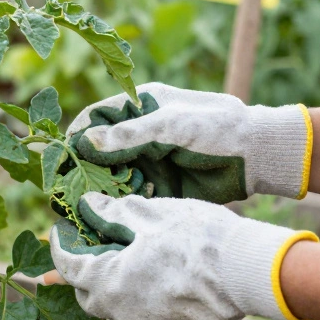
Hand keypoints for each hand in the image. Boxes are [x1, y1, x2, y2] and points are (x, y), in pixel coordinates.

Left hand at [49, 192, 316, 319]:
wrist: (247, 274)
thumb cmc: (197, 238)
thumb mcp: (149, 214)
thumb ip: (112, 212)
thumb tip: (87, 205)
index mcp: (107, 282)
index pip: (67, 265)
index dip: (60, 244)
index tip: (61, 229)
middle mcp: (119, 313)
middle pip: (85, 292)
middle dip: (80, 269)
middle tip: (87, 245)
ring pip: (112, 308)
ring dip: (108, 286)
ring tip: (117, 261)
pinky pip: (138, 318)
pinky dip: (134, 299)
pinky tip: (148, 280)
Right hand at [66, 83, 312, 202]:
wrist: (258, 155)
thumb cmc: (217, 128)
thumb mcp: (173, 126)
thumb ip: (130, 135)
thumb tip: (85, 142)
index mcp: (141, 107)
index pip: (97, 118)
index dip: (77, 136)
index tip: (61, 157)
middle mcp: (140, 134)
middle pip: (99, 151)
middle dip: (84, 169)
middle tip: (67, 190)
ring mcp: (150, 160)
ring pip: (113, 175)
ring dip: (102, 189)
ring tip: (91, 204)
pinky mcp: (161, 185)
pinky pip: (133, 195)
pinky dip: (124, 202)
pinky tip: (119, 212)